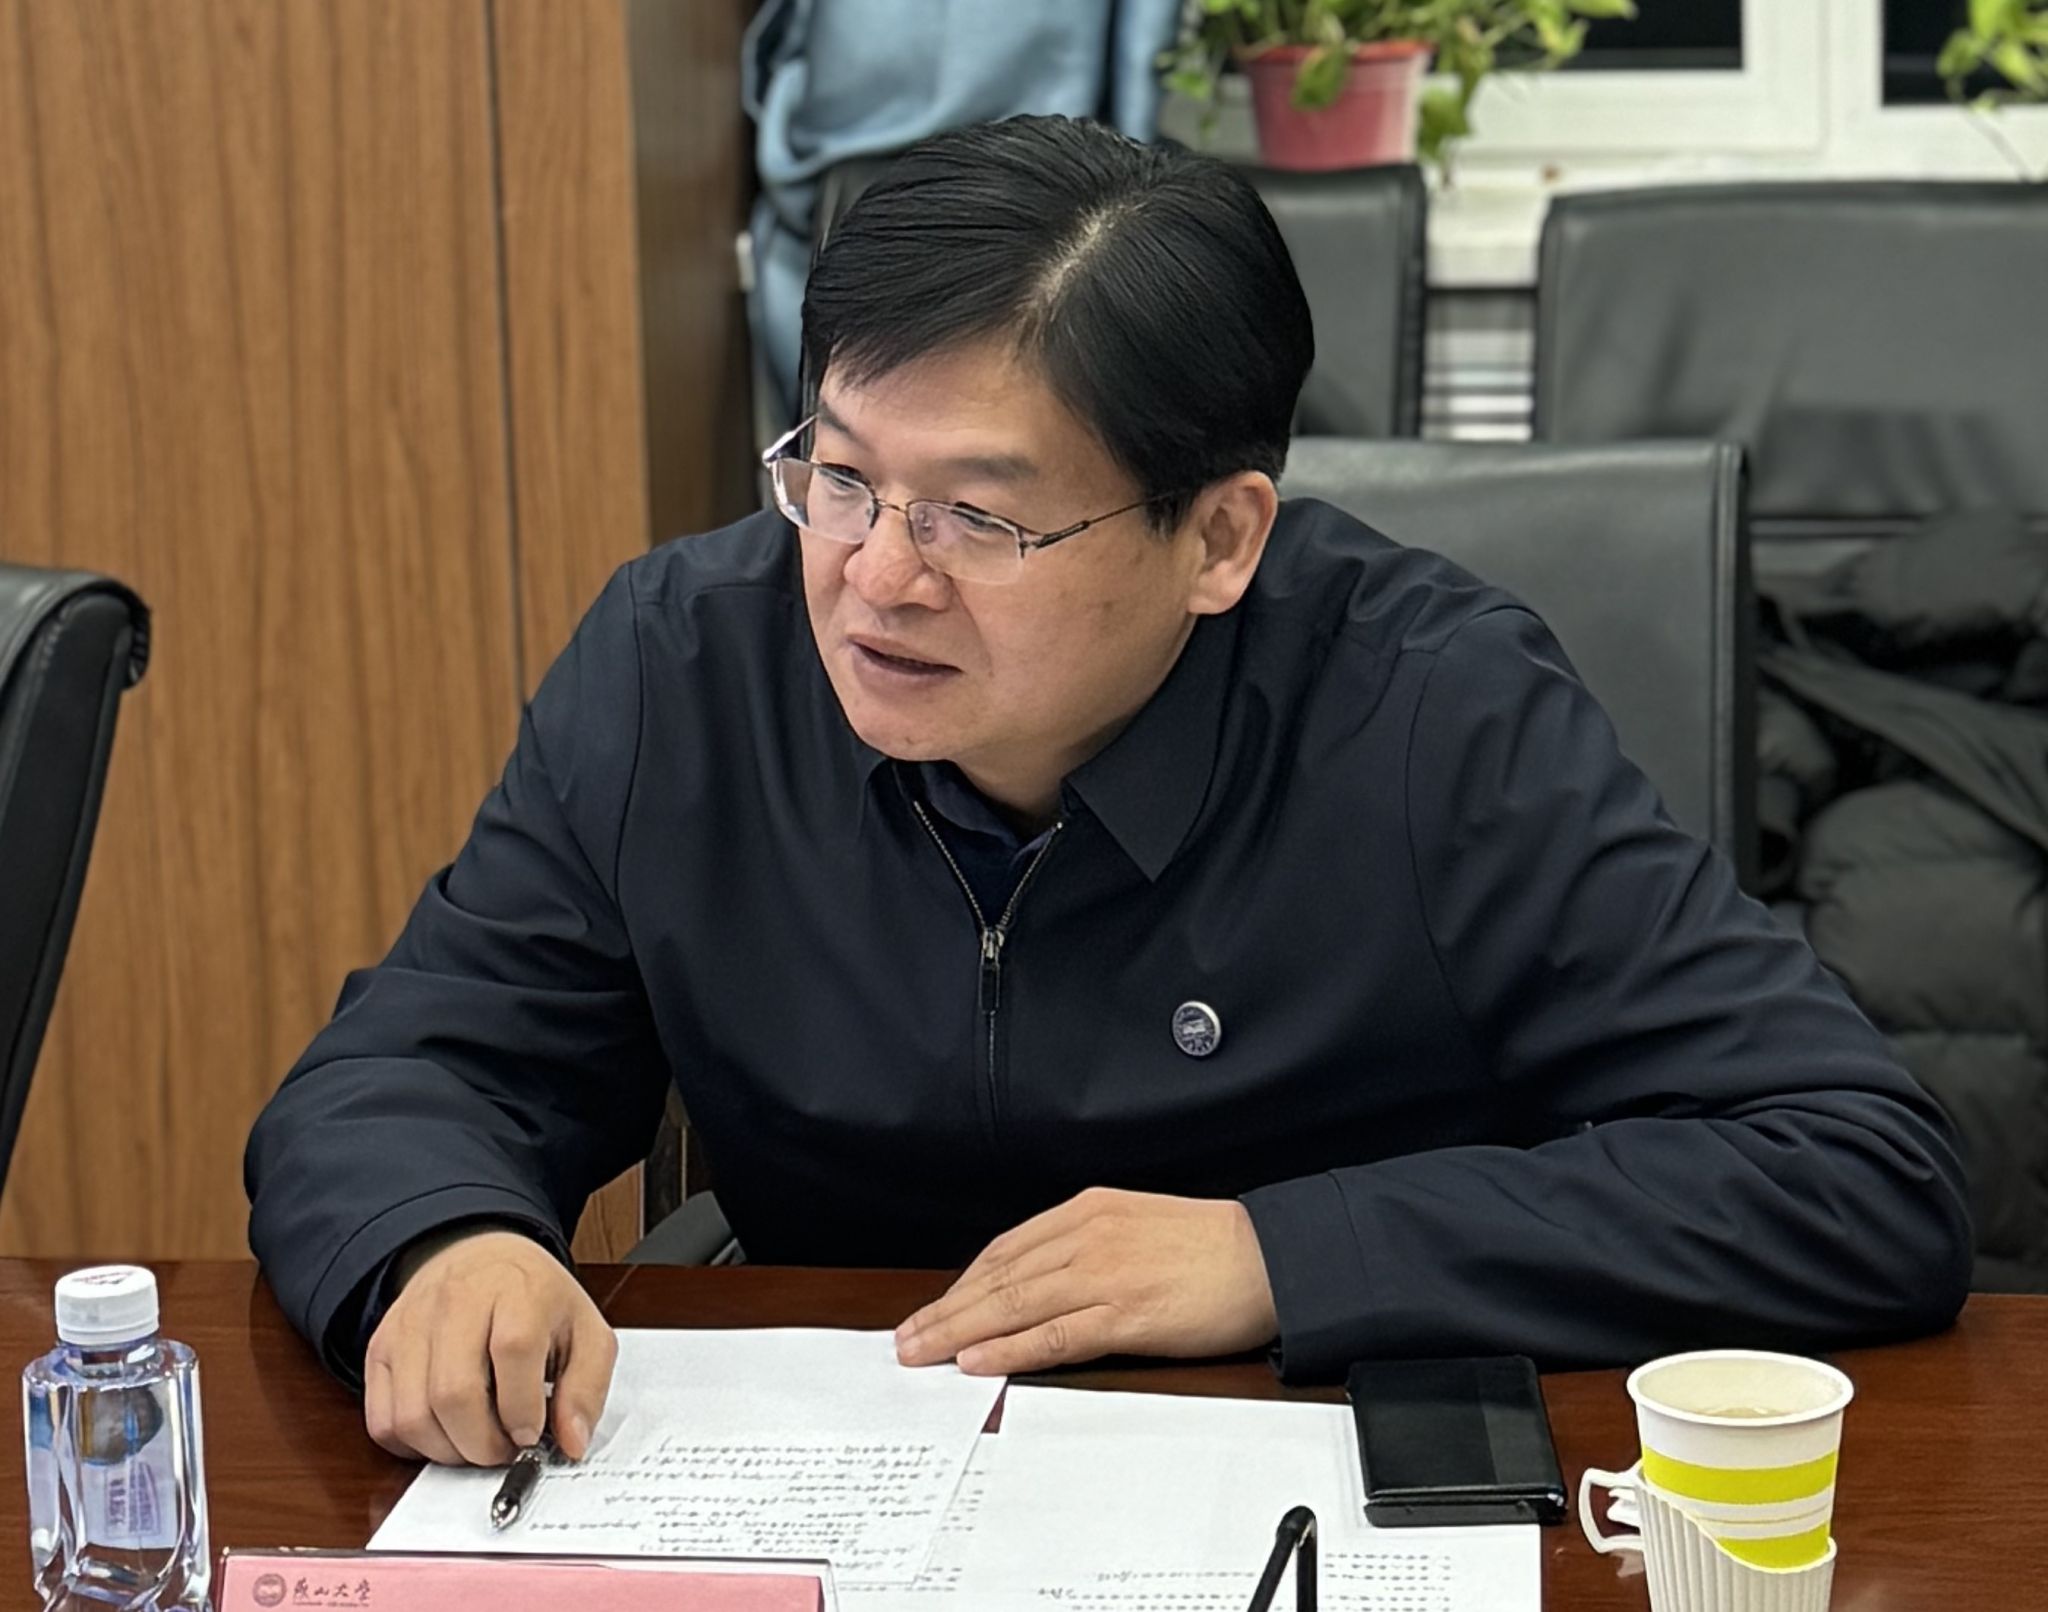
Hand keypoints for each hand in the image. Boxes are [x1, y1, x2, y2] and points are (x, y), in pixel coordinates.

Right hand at [364, 1228, 616, 1466]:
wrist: (477, 1257)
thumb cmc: (535, 1301)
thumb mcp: (585, 1331)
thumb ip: (586, 1387)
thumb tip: (573, 1443)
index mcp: (518, 1290)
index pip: (514, 1350)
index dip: (522, 1408)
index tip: (532, 1434)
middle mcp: (456, 1302)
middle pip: (454, 1392)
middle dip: (484, 1443)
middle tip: (505, 1448)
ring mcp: (410, 1325)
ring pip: (413, 1415)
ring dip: (449, 1451)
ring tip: (478, 1441)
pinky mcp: (379, 1349)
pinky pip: (382, 1421)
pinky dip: (413, 1446)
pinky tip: (444, 1433)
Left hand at [894, 1188, 1278, 1375]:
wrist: (1268, 1256)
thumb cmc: (1209, 1246)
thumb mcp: (1137, 1225)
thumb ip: (1088, 1247)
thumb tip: (1042, 1282)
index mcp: (1088, 1210)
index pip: (1006, 1249)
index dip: (962, 1283)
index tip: (934, 1308)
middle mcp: (1087, 1236)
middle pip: (997, 1277)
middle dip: (945, 1310)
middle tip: (905, 1339)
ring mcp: (1103, 1273)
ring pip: (1012, 1303)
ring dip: (958, 1330)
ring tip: (922, 1352)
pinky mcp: (1124, 1312)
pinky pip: (1052, 1334)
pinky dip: (1008, 1348)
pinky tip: (976, 1360)